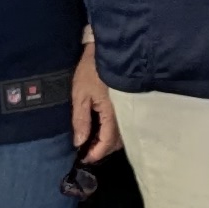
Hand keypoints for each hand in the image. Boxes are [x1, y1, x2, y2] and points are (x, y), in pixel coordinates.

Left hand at [68, 42, 119, 160]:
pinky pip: (123, 124)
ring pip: (122, 134)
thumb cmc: (92, 70)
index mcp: (113, 113)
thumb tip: (79, 142)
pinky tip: (102, 128)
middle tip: (87, 151)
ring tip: (93, 140)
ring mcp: (129, 109)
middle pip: (117, 142)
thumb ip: (81, 120)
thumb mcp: (80, 94)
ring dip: (108, 141)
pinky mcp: (129, 103)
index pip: (107, 142)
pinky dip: (112, 131)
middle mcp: (125, 114)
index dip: (95, 153)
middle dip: (102, 149)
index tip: (84, 159)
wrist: (109, 48)